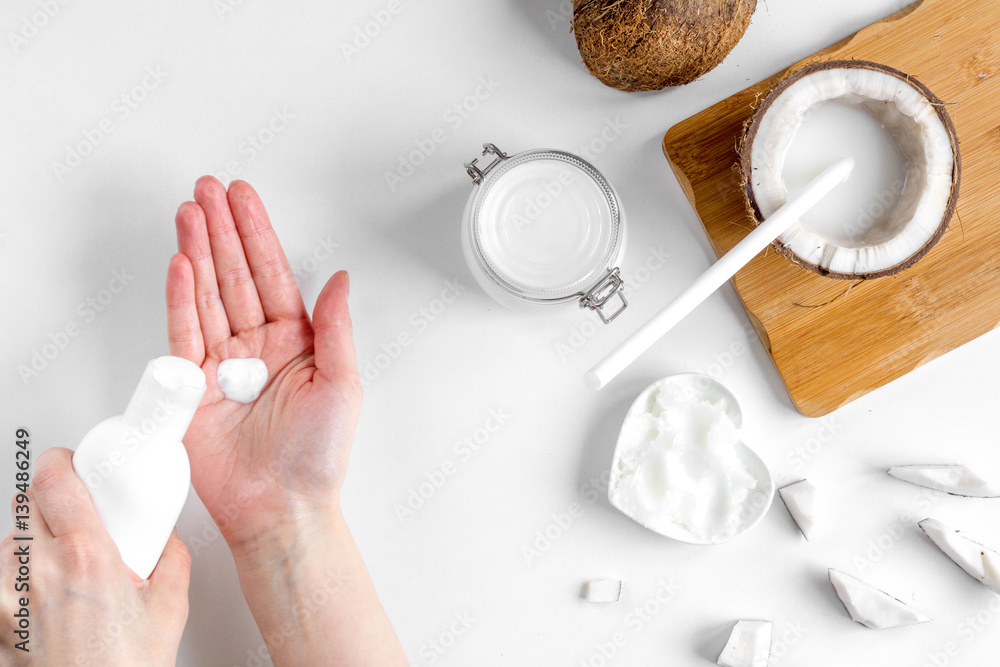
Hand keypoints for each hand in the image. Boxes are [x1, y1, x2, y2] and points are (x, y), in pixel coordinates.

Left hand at [0, 448, 189, 665]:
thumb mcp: (170, 607)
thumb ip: (168, 558)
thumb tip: (161, 538)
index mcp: (85, 557)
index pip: (52, 478)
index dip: (61, 463)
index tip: (73, 466)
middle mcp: (36, 573)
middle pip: (27, 504)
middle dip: (53, 504)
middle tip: (78, 521)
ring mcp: (6, 599)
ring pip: (9, 541)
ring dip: (33, 544)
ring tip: (63, 571)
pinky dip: (17, 579)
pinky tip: (45, 599)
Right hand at [165, 177, 360, 552]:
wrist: (282, 507)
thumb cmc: (318, 456)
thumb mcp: (343, 384)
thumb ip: (337, 328)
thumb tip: (342, 278)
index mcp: (296, 342)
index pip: (273, 275)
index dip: (257, 234)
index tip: (243, 198)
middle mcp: (258, 347)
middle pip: (236, 275)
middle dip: (221, 230)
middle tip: (207, 189)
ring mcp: (224, 364)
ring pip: (208, 295)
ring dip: (198, 252)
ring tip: (189, 212)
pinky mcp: (194, 386)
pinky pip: (185, 334)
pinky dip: (181, 299)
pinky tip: (180, 265)